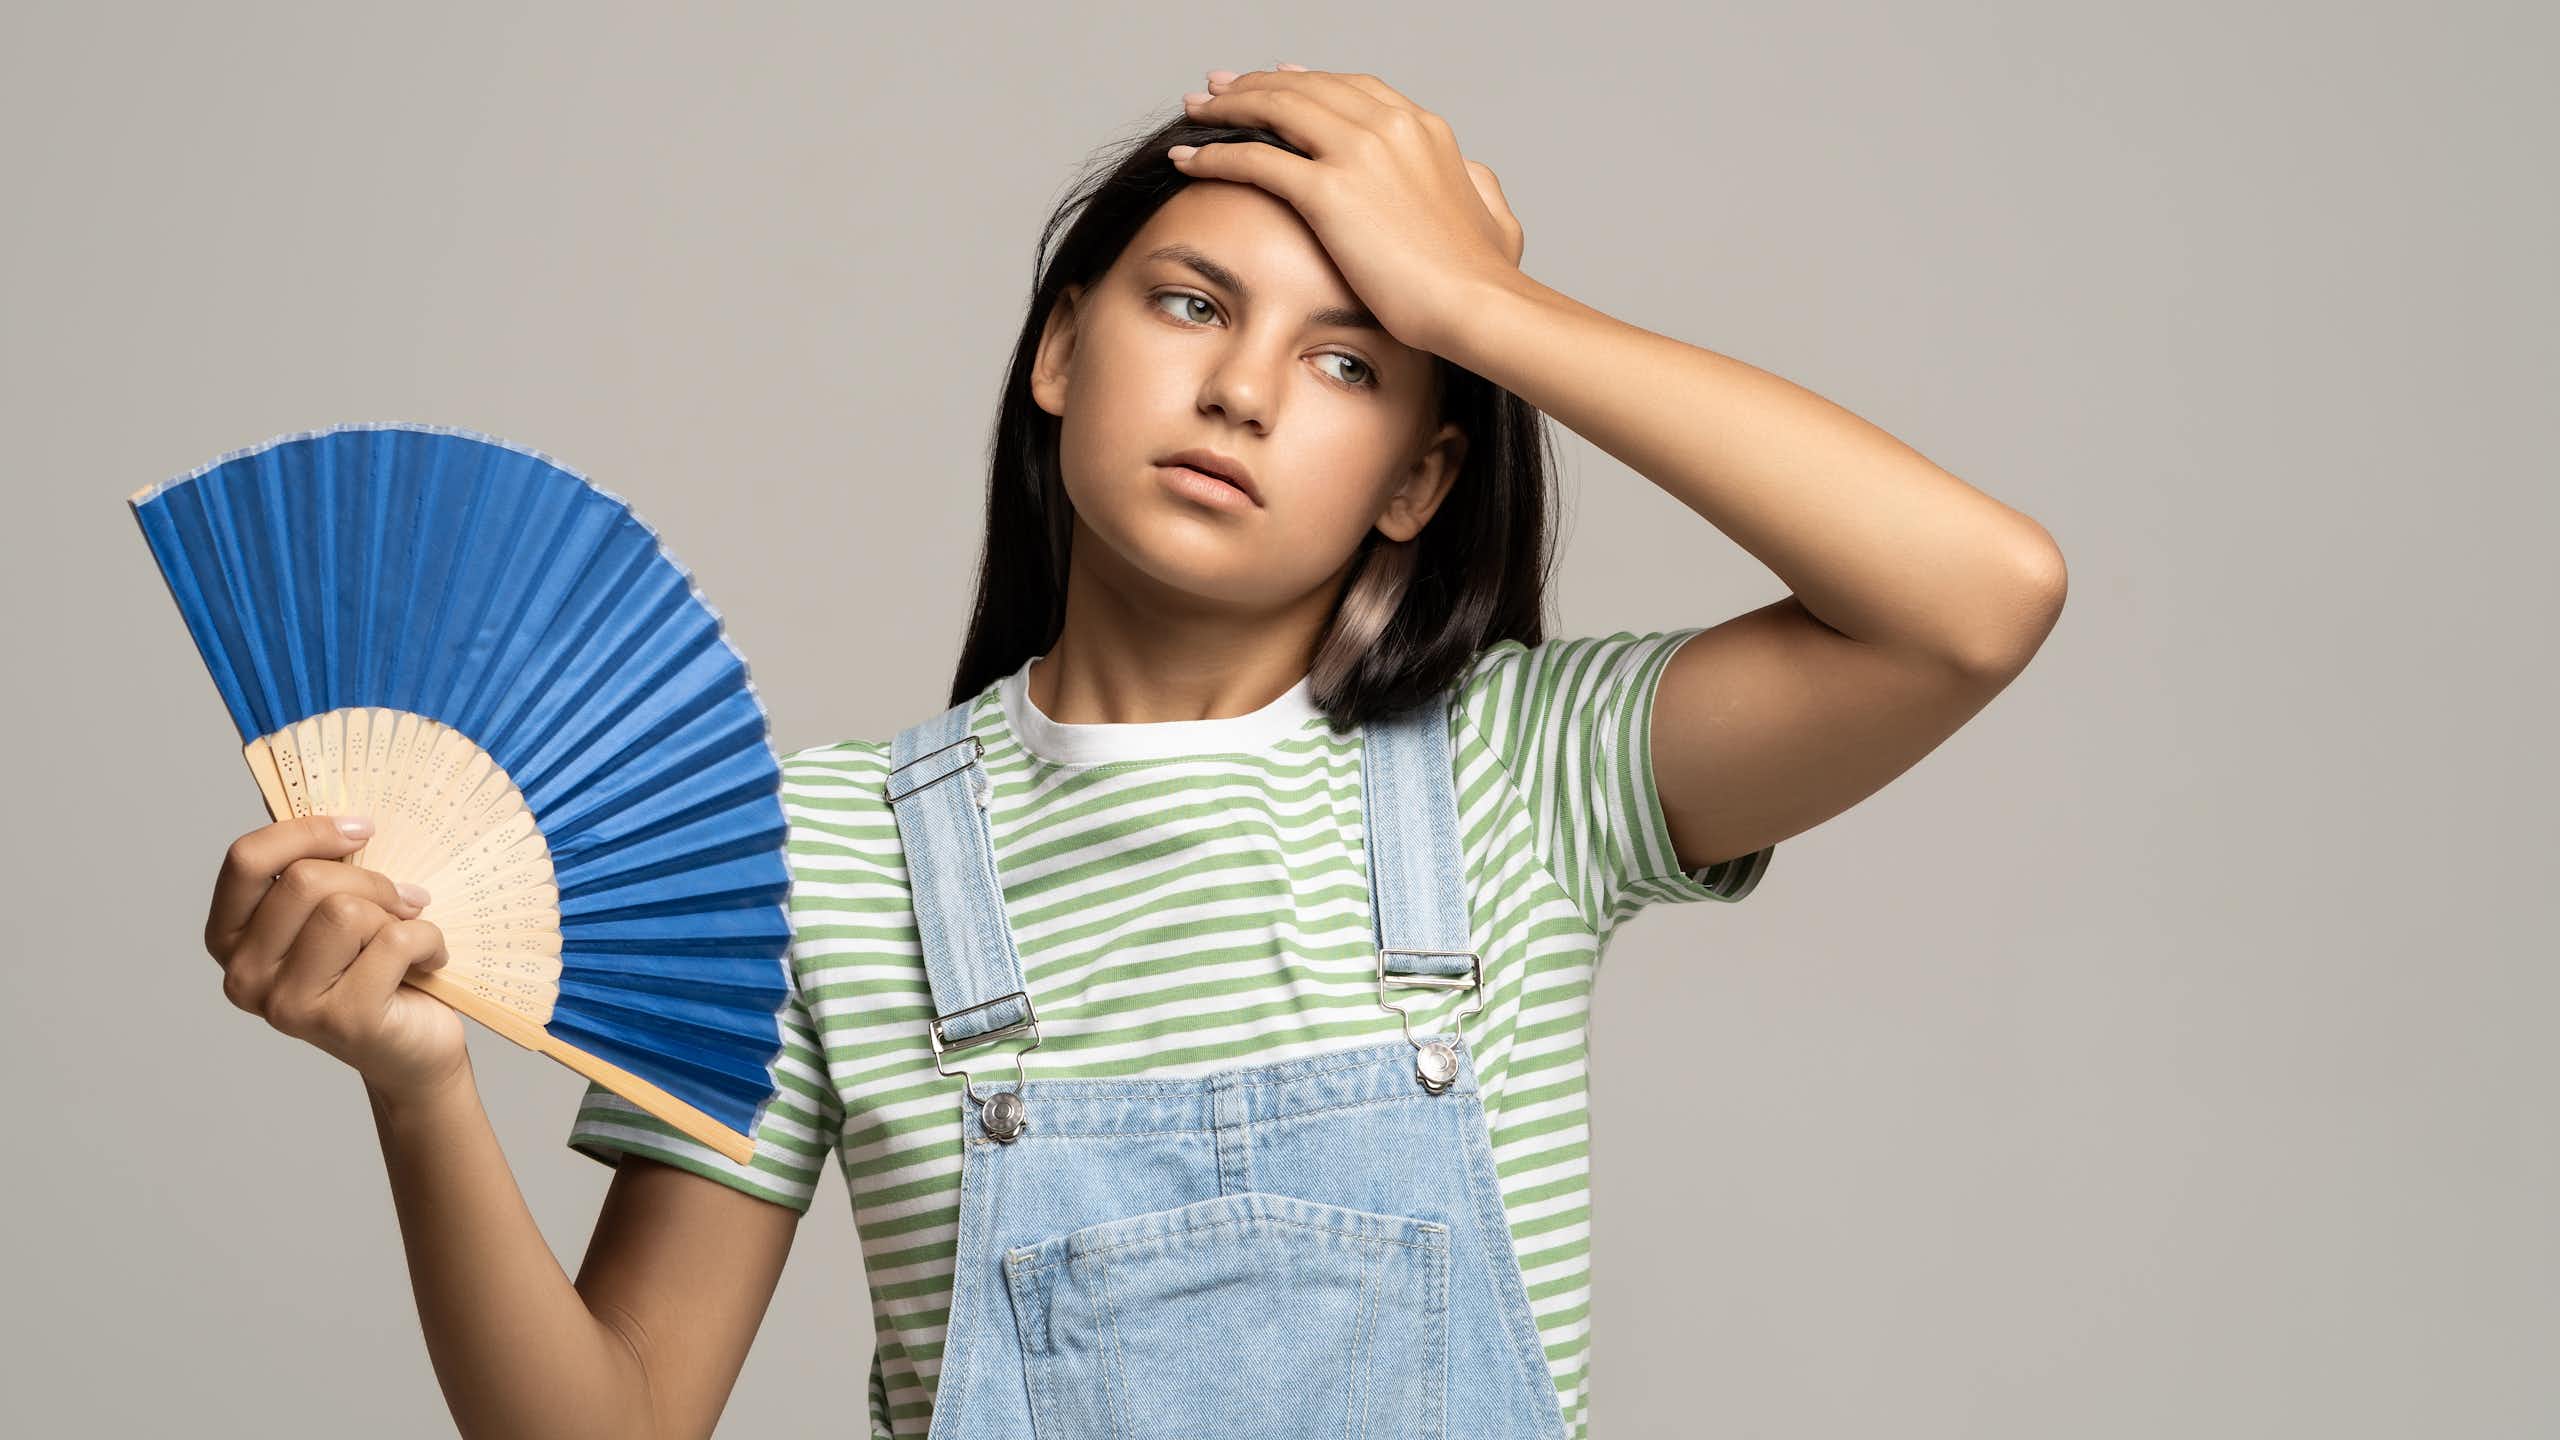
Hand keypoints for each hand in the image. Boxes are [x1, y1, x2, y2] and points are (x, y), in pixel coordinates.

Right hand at [205, 814, 463, 1103]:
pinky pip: (393, 941)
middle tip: (404, 900)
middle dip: (372, 880)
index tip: (361, 828)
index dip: (307, 830)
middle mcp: (243, 976)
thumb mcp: (337, 910)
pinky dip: (428, 940)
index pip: (247, 859)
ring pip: (347, 910)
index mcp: (231, 938)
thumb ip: (317, 865)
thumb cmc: (376, 968)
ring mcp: (286, 1005)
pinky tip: (429, 961)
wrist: (414, 1048)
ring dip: (397, 914)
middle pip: (306, 881)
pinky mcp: (340, 1021)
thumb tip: (327, 794)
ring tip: (411, 936)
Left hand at [1175, 63, 1526, 356]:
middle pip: (1304, 87)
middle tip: (1217, 88)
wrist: (1478, 304)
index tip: (1275, 82)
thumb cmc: (1484, 277)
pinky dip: (1215, 154)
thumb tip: (1473, 174)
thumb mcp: (1493, 215)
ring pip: (1274, 108)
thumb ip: (1478, 185)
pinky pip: (1255, 159)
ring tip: (1194, 113)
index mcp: (1422, 128)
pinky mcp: (1329, 191)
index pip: (1350, 87)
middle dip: (1255, 84)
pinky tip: (1188, 158)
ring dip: (1226, 107)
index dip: (1304, 82)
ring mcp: (1358, 152)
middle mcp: (1388, 126)